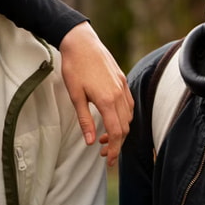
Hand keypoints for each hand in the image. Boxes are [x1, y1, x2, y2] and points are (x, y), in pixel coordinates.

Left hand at [58, 22, 132, 167]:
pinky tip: (113, 120)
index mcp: (107, 100)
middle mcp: (119, 94)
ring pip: (129, 116)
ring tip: (105, 138)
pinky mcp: (122, 80)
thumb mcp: (75, 96)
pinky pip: (129, 104)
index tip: (110, 162)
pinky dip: (124, 117)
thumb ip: (84, 120)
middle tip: (105, 154)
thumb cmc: (75, 68)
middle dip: (117, 144)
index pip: (117, 132)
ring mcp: (123, 86)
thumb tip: (90, 142)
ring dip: (120, 131)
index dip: (115, 150)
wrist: (81, 42)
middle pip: (125, 127)